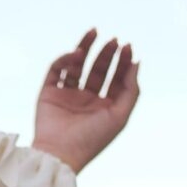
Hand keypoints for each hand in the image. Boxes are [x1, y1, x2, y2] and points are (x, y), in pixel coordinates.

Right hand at [32, 29, 139, 174]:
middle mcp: (86, 100)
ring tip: (94, 33)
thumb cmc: (92, 140)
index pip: (115, 79)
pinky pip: (57, 69)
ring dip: (85, 48)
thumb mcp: (119, 116)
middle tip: (114, 40)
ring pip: (77, 65)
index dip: (122, 62)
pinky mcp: (49, 93)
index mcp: (104, 107)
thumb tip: (137, 63)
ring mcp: (67, 96)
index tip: (127, 47)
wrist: (60, 154)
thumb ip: (131, 90)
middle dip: (106, 54)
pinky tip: (77, 54)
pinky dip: (66, 59)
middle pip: (98, 69)